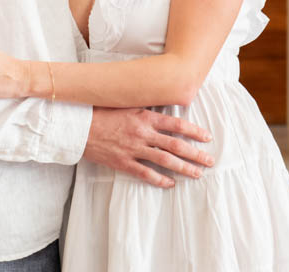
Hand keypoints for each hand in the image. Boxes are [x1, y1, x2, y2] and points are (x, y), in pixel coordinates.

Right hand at [83, 108, 214, 188]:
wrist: (79, 126)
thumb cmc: (102, 111)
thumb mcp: (126, 104)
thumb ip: (145, 109)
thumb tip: (164, 107)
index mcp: (145, 116)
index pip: (177, 124)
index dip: (194, 132)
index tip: (207, 137)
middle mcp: (143, 133)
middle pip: (176, 145)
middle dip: (195, 154)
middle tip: (210, 161)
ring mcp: (133, 149)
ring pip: (165, 160)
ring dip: (183, 168)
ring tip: (197, 173)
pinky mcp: (123, 162)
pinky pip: (145, 173)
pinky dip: (159, 179)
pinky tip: (170, 184)